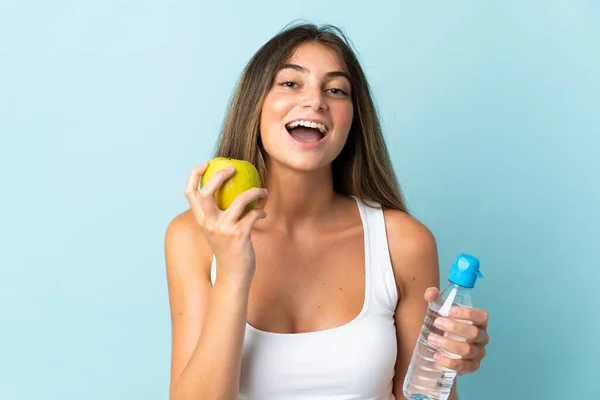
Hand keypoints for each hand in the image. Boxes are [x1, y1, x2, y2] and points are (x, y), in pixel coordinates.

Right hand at [183, 162, 267, 286]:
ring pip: (239, 199)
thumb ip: (218, 214)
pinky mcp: (239, 235)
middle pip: (207, 191)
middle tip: (234, 169)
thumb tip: (230, 192)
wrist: (233, 277)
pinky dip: (260, 211)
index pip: (190, 193)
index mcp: (201, 221)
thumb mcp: (217, 231)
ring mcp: (223, 229)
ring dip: (254, 192)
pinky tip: (263, 213)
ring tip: (262, 192)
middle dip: (220, 175)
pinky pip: (253, 214)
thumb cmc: (228, 251)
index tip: (206, 164)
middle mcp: (209, 223)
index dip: (194, 175)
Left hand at [424, 287, 488, 374]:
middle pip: (473, 333)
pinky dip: (449, 362)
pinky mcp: (471, 366)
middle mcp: (482, 337)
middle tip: (436, 323)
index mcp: (478, 322)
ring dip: (448, 344)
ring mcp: (478, 353)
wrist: (444, 349)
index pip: (481, 316)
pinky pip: (463, 366)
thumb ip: (435, 299)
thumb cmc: (446, 326)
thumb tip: (431, 293)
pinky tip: (437, 358)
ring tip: (431, 339)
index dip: (468, 313)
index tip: (450, 311)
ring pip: (467, 350)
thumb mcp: (440, 311)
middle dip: (454, 327)